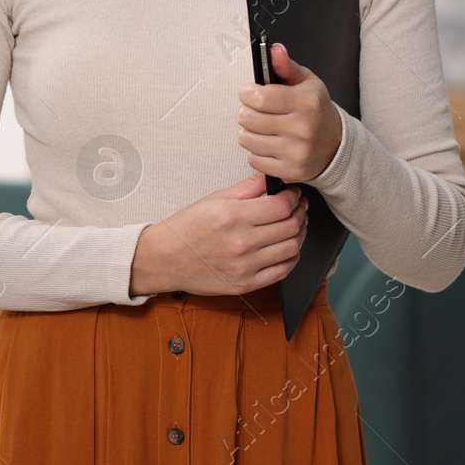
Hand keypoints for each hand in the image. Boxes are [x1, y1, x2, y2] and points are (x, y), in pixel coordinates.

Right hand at [128, 173, 308, 296]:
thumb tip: (270, 180)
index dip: (294, 197)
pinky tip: (287, 247)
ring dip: (300, 234)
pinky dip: (292, 256)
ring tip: (295, 224)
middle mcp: (240, 242)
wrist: (164, 259)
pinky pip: (282, 271)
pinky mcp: (246, 284)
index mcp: (232, 216)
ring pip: (291, 248)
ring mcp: (244, 266)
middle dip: (300, 212)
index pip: (281, 206)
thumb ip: (246, 188)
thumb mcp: (213, 199)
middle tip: (298, 206)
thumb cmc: (186, 229)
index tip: (294, 193)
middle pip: (290, 226)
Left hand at [236, 42, 342, 184]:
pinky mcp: (290, 170)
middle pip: (248, 118)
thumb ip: (286, 66)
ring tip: (263, 127)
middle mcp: (303, 128)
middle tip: (258, 111)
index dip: (247, 93)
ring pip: (246, 139)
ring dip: (250, 132)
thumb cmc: (315, 110)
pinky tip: (270, 144)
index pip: (258, 98)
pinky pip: (253, 159)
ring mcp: (297, 152)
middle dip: (247, 112)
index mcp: (306, 102)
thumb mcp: (306, 82)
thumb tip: (274, 50)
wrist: (335, 144)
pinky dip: (257, 151)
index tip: (249, 92)